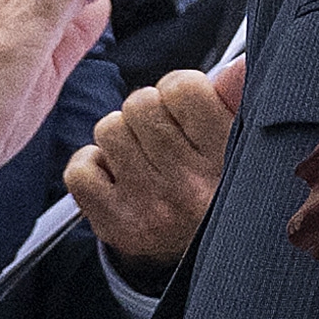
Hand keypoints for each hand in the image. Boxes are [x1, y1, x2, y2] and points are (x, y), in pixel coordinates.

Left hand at [67, 40, 245, 271]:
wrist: (208, 253)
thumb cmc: (218, 181)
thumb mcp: (239, 138)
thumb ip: (236, 95)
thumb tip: (239, 64)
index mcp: (224, 156)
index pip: (181, 88)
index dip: (180, 91)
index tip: (187, 111)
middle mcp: (187, 186)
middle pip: (139, 104)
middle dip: (149, 114)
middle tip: (166, 138)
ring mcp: (148, 208)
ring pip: (108, 130)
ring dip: (122, 138)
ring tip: (146, 160)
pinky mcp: (115, 226)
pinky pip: (80, 169)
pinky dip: (94, 168)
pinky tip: (121, 179)